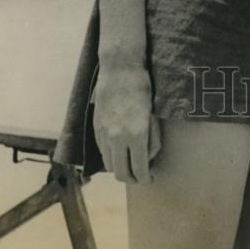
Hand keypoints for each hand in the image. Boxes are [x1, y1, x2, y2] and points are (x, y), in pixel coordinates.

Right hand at [92, 61, 161, 184]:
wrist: (120, 69)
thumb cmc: (142, 88)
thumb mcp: (153, 114)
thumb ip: (153, 139)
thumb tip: (149, 158)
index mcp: (137, 134)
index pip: (139, 169)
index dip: (145, 179)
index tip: (150, 179)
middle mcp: (118, 137)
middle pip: (121, 173)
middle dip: (132, 179)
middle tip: (140, 176)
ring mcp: (104, 133)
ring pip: (109, 165)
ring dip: (119, 169)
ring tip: (129, 165)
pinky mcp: (96, 128)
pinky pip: (102, 151)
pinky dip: (111, 156)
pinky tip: (119, 152)